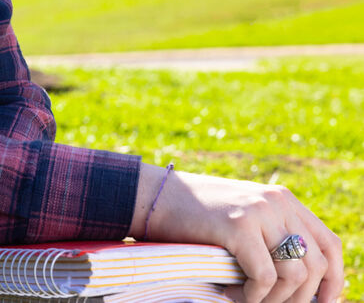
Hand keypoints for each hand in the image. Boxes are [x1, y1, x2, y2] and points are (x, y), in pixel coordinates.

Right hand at [129, 164, 343, 302]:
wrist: (154, 195)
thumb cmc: (195, 216)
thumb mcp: (243, 219)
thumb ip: (272, 237)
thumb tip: (305, 286)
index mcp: (282, 199)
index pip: (330, 245)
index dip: (333, 282)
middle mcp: (276, 201)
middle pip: (316, 265)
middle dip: (300, 299)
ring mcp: (259, 212)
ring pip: (294, 277)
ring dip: (272, 300)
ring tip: (245, 298)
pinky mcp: (238, 226)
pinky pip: (264, 279)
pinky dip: (250, 297)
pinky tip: (229, 293)